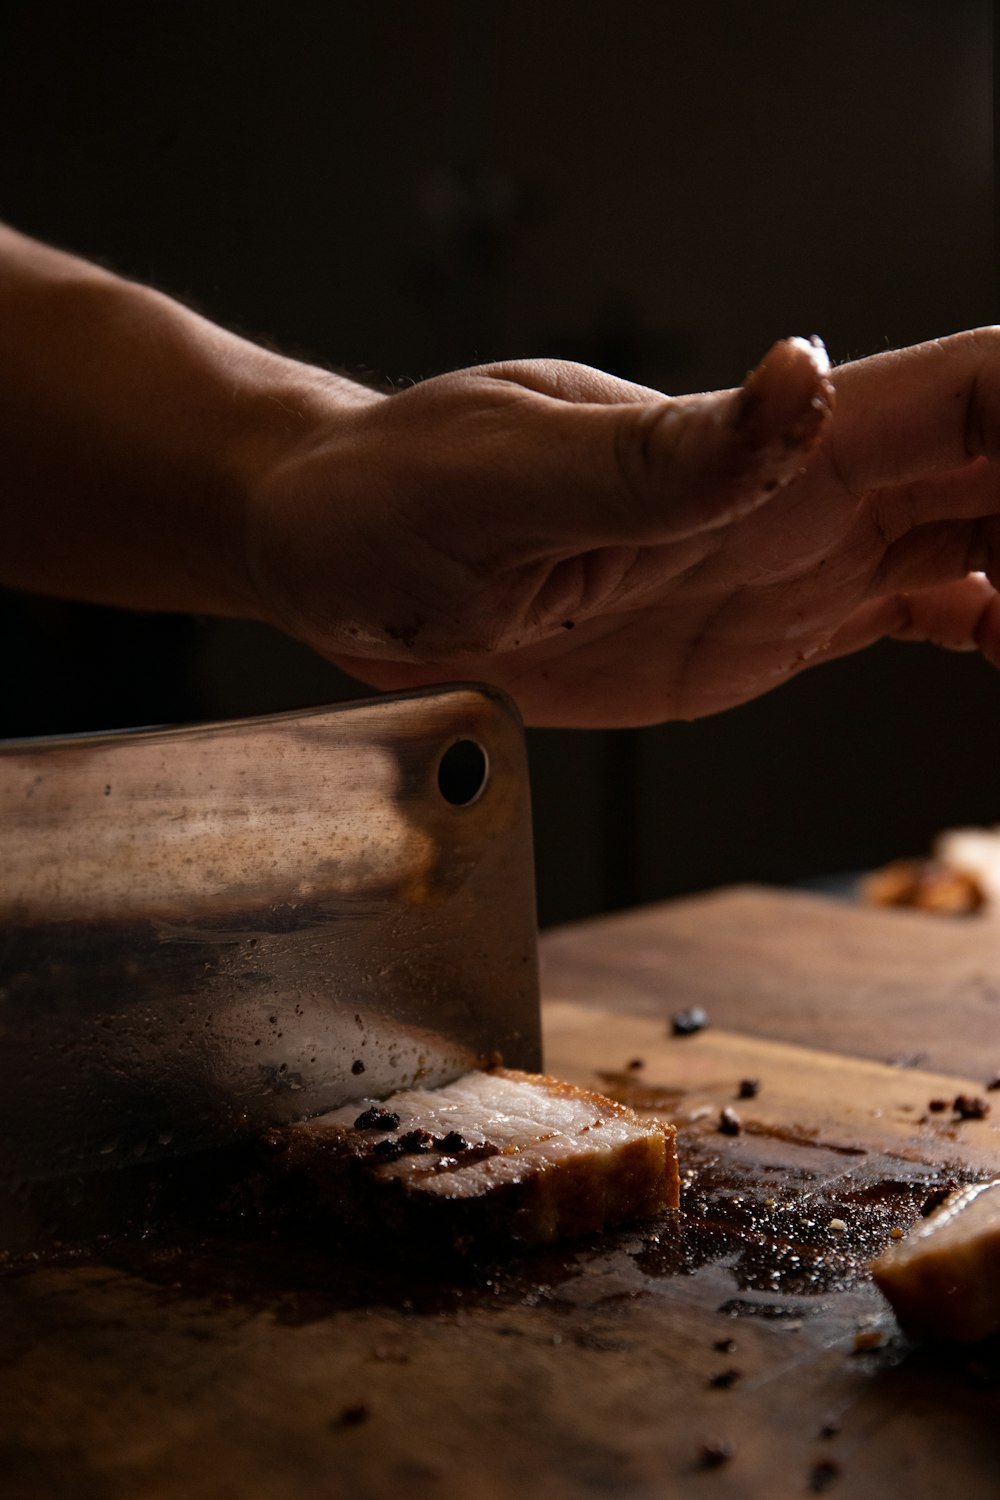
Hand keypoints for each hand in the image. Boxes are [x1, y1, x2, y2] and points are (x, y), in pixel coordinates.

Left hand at [244, 330, 999, 726]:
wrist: (344, 557)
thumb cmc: (400, 494)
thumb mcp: (515, 476)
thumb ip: (668, 453)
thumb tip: (800, 375)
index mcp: (764, 443)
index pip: (968, 397)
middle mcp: (803, 494)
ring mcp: (793, 561)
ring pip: (982, 542)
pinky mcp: (763, 625)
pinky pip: (914, 615)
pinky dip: (992, 629)